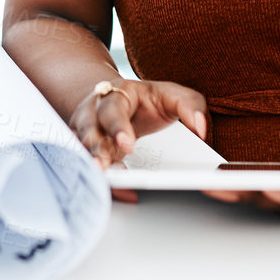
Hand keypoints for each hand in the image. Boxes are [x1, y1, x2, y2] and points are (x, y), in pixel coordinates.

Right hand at [69, 78, 209, 202]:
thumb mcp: (173, 95)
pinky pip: (79, 160)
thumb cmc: (149, 101)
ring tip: (100, 179)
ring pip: (79, 145)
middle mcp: (95, 109)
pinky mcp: (84, 146)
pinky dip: (87, 173)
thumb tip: (200, 128)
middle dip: (94, 148)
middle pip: (88, 127)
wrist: (123, 100)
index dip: (118, 127)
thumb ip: (190, 106)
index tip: (127, 144)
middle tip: (103, 167)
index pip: (113, 109)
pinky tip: (104, 186)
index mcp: (118, 93)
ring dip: (87, 163)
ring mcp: (86, 128)